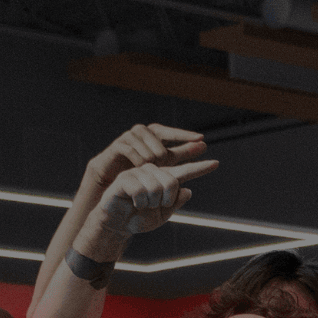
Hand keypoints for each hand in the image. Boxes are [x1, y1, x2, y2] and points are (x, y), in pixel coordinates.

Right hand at [83, 159, 217, 243]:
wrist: (117, 225)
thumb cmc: (139, 218)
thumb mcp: (162, 215)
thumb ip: (175, 203)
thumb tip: (188, 190)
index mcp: (163, 179)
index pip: (185, 172)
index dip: (200, 168)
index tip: (216, 163)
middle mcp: (152, 172)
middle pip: (171, 181)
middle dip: (165, 200)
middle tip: (154, 206)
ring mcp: (137, 172)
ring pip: (156, 186)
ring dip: (150, 203)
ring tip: (141, 204)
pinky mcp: (124, 178)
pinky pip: (140, 189)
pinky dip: (140, 202)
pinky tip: (133, 202)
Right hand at [85, 124, 205, 191]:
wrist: (114, 185)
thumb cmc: (142, 172)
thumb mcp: (165, 163)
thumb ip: (183, 154)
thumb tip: (203, 145)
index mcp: (154, 135)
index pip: (171, 132)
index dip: (184, 135)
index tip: (201, 138)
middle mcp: (141, 132)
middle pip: (160, 139)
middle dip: (162, 154)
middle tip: (158, 165)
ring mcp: (128, 137)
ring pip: (147, 147)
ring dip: (150, 160)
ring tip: (146, 169)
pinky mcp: (117, 146)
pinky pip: (131, 150)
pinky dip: (138, 161)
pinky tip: (139, 168)